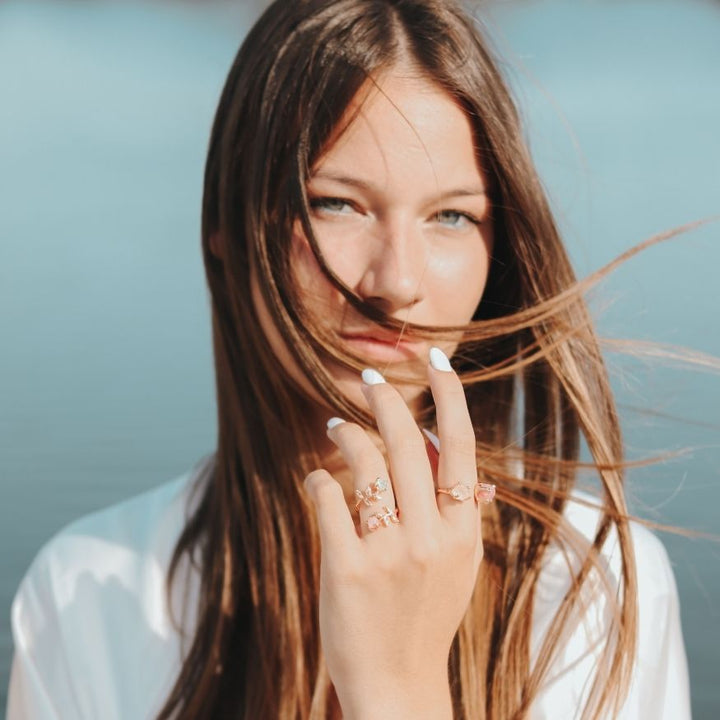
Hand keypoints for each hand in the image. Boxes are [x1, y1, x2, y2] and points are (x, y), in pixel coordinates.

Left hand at [304, 347, 483, 719]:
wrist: (396, 685)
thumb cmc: (425, 618)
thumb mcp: (459, 570)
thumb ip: (465, 522)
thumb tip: (478, 482)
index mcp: (462, 532)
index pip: (462, 449)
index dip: (451, 397)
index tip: (438, 359)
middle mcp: (432, 538)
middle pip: (409, 445)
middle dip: (386, 401)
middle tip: (368, 380)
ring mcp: (390, 555)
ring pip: (367, 466)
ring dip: (347, 436)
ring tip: (336, 427)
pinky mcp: (348, 571)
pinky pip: (329, 501)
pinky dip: (319, 481)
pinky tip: (317, 479)